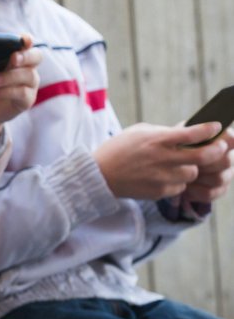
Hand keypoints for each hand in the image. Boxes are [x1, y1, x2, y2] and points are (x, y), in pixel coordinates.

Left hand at [0, 35, 41, 151]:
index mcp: (15, 55)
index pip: (26, 43)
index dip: (27, 40)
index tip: (23, 39)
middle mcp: (27, 67)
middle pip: (36, 56)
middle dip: (26, 56)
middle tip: (13, 58)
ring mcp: (29, 84)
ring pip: (29, 75)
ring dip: (10, 76)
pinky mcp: (27, 100)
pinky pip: (22, 93)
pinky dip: (7, 91)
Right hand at [94, 122, 228, 199]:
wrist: (99, 175)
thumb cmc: (119, 149)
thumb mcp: (139, 132)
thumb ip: (165, 132)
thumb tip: (190, 130)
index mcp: (156, 140)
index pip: (191, 134)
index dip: (209, 130)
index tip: (217, 127)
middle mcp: (161, 158)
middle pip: (202, 157)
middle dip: (215, 151)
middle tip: (220, 147)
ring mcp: (161, 177)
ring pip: (193, 174)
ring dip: (191, 169)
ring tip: (179, 165)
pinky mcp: (159, 192)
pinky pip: (179, 187)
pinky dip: (177, 182)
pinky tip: (163, 176)